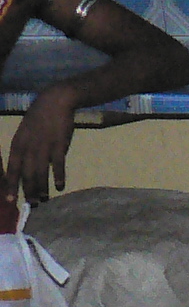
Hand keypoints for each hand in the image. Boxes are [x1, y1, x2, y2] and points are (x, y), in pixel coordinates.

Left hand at [6, 85, 76, 203]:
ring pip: (41, 173)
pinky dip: (58, 176)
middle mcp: (28, 148)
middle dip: (29, 191)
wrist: (55, 102)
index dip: (12, 186)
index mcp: (17, 145)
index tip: (11, 200)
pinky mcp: (59, 145)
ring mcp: (43, 147)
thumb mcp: (25, 132)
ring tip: (44, 199)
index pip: (12, 170)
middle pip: (27, 175)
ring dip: (42, 188)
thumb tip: (28, 166)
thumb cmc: (39, 117)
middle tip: (33, 204)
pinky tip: (60, 186)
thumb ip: (26, 149)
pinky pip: (57, 165)